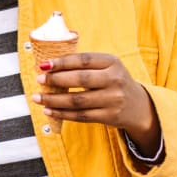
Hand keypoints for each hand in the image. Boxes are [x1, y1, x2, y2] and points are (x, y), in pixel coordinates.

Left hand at [34, 52, 160, 155]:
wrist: (138, 106)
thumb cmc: (113, 82)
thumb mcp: (107, 67)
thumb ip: (84, 65)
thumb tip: (49, 66)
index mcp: (113, 62)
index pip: (83, 60)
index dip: (62, 62)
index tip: (44, 64)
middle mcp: (115, 80)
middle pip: (80, 79)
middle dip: (56, 80)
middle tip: (39, 80)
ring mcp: (113, 99)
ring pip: (77, 100)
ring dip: (54, 100)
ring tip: (38, 98)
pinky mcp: (109, 116)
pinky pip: (80, 116)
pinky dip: (62, 114)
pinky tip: (49, 110)